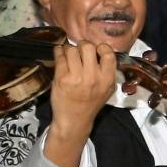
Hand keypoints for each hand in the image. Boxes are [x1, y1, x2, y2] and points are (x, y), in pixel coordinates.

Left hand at [45, 41, 118, 166]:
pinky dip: (59, 52)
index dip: (100, 47)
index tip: (96, 50)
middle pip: (87, 47)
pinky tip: (60, 54)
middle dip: (82, 46)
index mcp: (107, 79)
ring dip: (69, 50)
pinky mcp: (61, 78)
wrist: (74, 120)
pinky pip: (59, 56)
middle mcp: (92, 77)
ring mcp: (76, 77)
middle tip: (80, 51)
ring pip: (71, 49)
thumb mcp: (107, 90)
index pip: (107, 53)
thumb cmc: (90, 103)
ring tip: (69, 55)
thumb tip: (100, 51)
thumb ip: (107, 72)